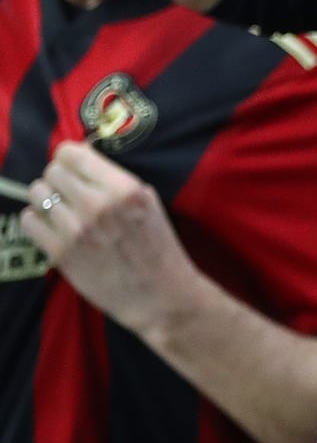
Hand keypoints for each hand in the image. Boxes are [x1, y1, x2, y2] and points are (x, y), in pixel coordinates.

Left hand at [21, 142, 202, 336]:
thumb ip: (114, 180)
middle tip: (71, 191)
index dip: (70, 157)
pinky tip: (53, 226)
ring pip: (37, 194)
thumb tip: (81, 157)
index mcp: (124, 188)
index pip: (73, 153)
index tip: (74, 166)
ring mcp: (76, 230)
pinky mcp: (60, 253)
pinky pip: (28, 221)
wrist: (157, 294)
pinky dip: (36, 220)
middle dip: (59, 178)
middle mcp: (97, 205)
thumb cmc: (156, 245)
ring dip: (47, 198)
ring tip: (62, 209)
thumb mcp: (148, 202)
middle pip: (52, 172)